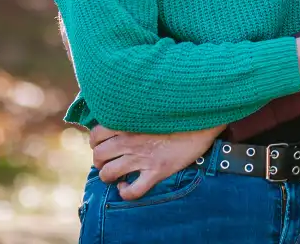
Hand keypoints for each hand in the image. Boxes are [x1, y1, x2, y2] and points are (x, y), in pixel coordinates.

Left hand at [88, 124, 223, 200]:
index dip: (96, 141)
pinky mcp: (156, 172)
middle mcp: (131, 142)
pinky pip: (133, 191)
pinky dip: (125, 193)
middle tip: (108, 160)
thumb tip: (122, 116)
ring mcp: (143, 158)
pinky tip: (126, 188)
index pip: (97, 134)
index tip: (103, 143)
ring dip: (107, 176)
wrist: (202, 122)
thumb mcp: (151, 106)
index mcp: (128, 123)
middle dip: (100, 161)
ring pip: (109, 174)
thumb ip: (134, 112)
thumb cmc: (178, 111)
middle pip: (99, 156)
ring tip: (114, 175)